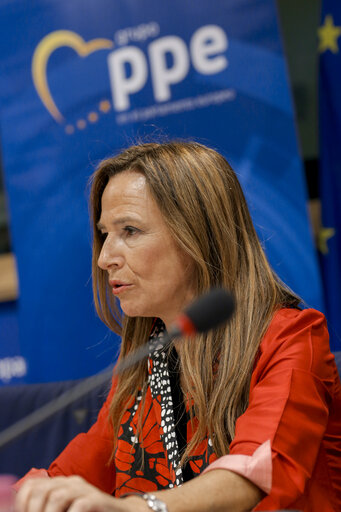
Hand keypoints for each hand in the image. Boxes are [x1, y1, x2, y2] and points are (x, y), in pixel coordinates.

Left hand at [15, 476, 146, 511]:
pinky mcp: (97, 499)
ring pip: (57, 497)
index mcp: (61, 484)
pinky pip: (80, 505)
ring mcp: (85, 489)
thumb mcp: (68, 510)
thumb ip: (52, 507)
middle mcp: (71, 482)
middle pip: (42, 490)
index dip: (23, 502)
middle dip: (34, 511)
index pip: (32, 485)